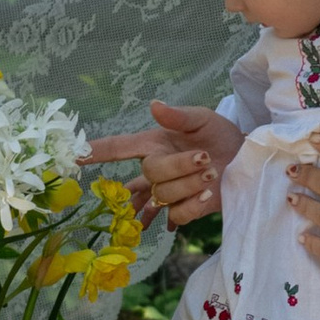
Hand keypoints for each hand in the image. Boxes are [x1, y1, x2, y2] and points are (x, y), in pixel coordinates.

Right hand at [87, 101, 241, 225]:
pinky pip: (176, 215)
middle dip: (180, 167)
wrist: (246, 159)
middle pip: (149, 175)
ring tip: (212, 174)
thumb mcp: (202, 118)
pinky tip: (206, 195)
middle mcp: (156, 169)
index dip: (96, 152)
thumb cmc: (220, 135)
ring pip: (162, 197)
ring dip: (191, 185)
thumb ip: (178, 115)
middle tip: (206, 157)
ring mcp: (167, 192)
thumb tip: (154, 105)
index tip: (74, 157)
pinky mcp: (182, 210)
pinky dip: (195, 205)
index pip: (119, 147)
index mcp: (154, 143)